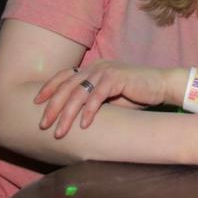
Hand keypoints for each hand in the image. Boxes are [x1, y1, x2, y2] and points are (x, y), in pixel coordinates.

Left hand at [35, 61, 169, 137]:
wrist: (162, 85)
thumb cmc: (137, 93)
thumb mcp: (111, 96)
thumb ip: (93, 100)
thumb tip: (73, 116)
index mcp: (94, 68)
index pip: (65, 75)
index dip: (49, 87)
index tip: (36, 102)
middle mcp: (98, 66)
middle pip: (68, 85)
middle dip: (53, 106)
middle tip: (43, 124)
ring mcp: (107, 71)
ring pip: (79, 92)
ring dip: (68, 113)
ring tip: (60, 131)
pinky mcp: (117, 78)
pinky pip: (97, 95)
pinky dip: (89, 111)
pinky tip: (83, 124)